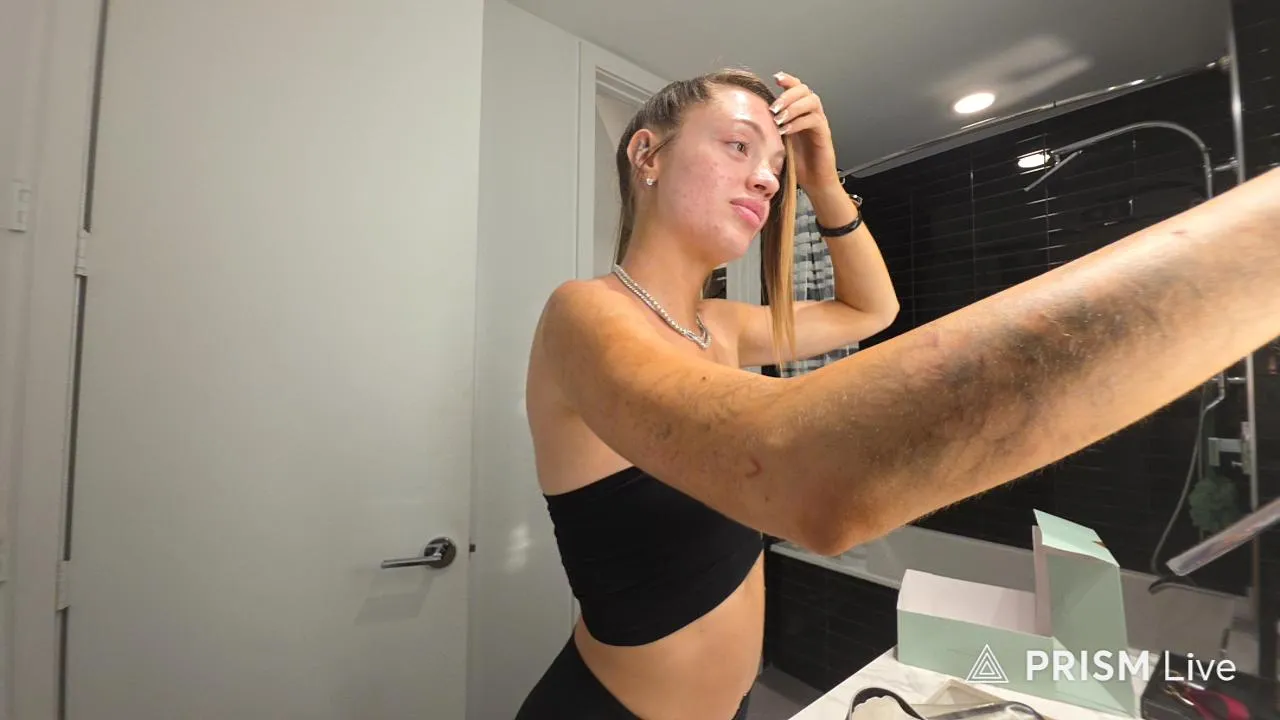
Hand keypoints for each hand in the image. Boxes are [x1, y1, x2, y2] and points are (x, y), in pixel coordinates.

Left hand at [770, 71, 840, 193]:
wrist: (814, 181)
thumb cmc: (796, 162)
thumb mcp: (778, 140)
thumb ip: (771, 127)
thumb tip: (749, 117)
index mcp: (800, 112)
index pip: (797, 88)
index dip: (788, 80)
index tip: (775, 78)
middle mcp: (811, 113)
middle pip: (804, 90)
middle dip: (787, 95)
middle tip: (773, 108)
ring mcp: (819, 123)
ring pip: (812, 101)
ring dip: (793, 106)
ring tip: (778, 118)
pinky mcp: (824, 134)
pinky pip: (814, 120)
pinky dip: (798, 122)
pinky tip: (786, 130)